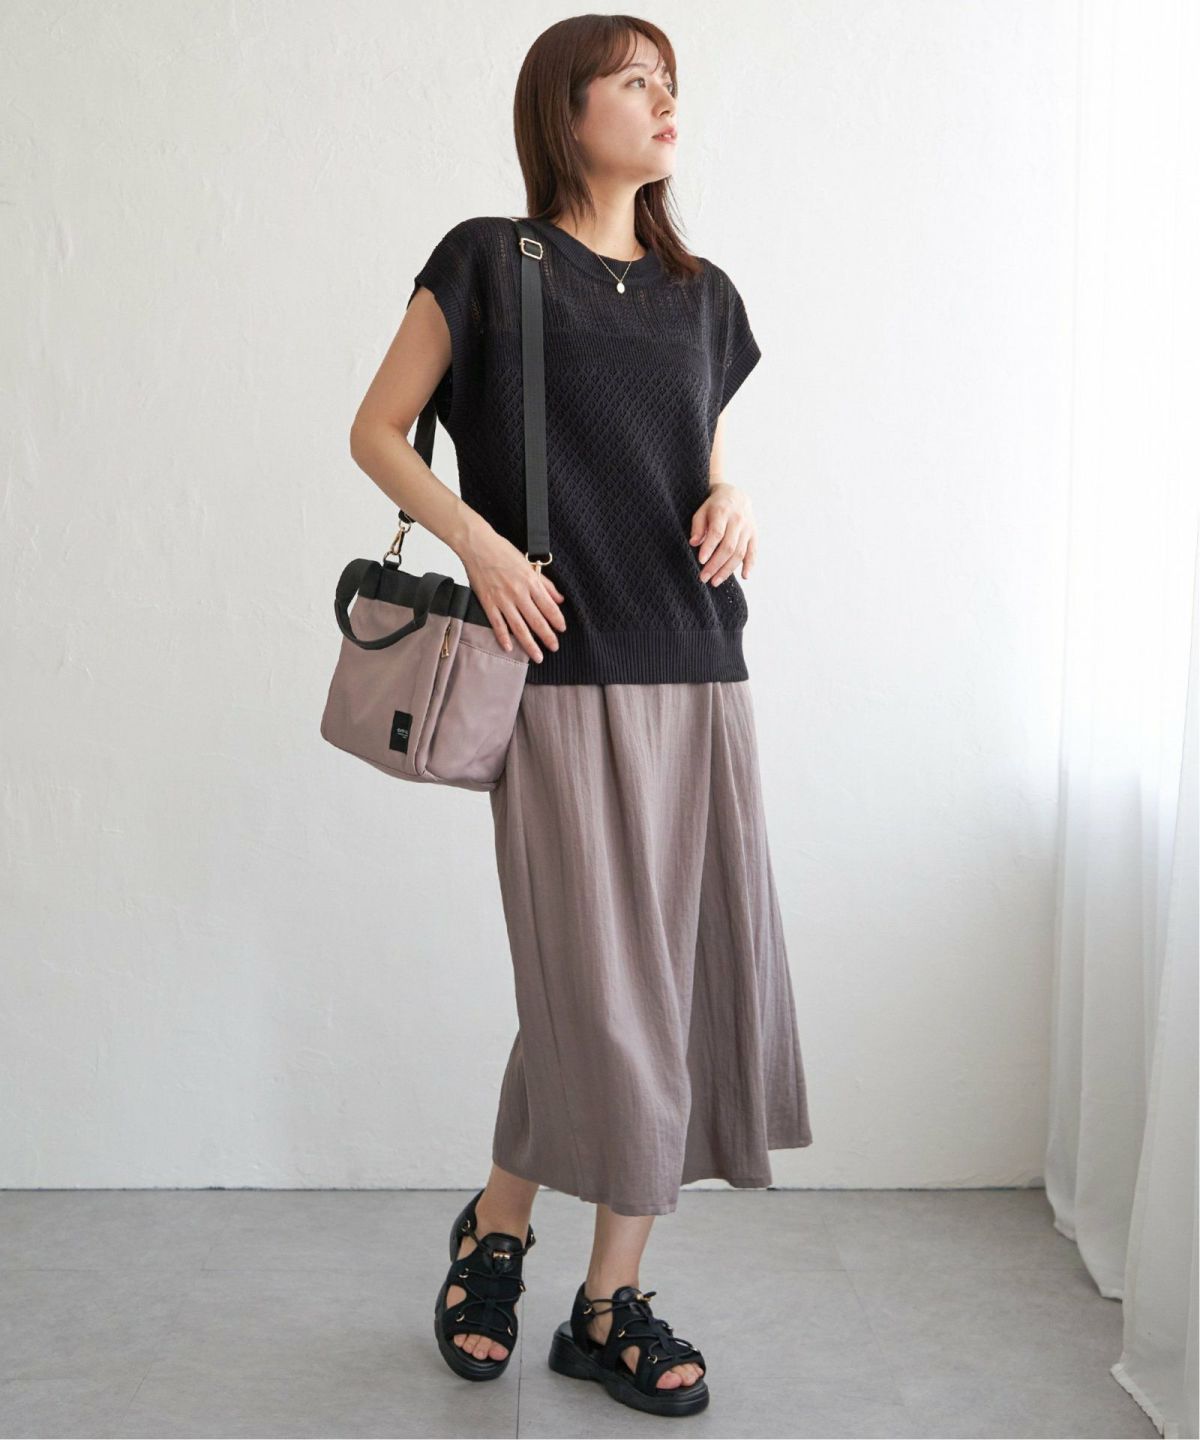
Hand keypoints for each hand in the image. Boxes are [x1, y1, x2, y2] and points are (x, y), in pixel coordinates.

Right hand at [457, 524, 566, 662]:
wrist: (477, 545)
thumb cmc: (502, 551)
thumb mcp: (528, 564)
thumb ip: (545, 583)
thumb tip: (559, 598)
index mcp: (530, 582)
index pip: (549, 606)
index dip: (557, 619)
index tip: (562, 629)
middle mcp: (518, 593)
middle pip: (536, 620)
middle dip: (547, 636)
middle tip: (554, 648)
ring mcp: (502, 599)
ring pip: (519, 627)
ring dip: (529, 644)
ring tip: (538, 656)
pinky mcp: (488, 602)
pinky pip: (497, 623)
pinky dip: (503, 637)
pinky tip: (510, 648)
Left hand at [689, 482, 755, 583]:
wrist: (735, 496)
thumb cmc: (713, 506)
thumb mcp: (702, 510)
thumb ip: (697, 526)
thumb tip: (694, 543)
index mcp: (723, 512)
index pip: (717, 533)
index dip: (709, 548)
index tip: (700, 561)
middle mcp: (738, 520)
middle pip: (728, 546)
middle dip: (715, 565)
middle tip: (704, 578)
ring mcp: (748, 529)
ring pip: (739, 553)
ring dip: (728, 570)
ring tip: (715, 581)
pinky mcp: (754, 535)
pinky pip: (753, 552)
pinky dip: (750, 565)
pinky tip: (744, 576)